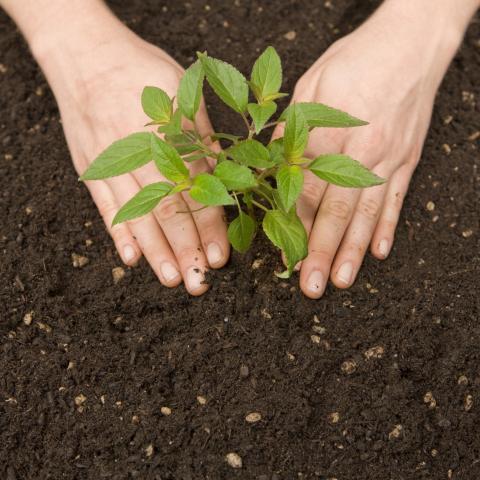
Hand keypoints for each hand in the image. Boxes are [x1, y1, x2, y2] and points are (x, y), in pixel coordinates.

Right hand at [32, 7, 228, 294]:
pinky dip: (117, 232)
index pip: (196, 190)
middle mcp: (141, 153)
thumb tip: (225, 177)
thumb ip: (203, 139)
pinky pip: (104, 205)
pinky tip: (130, 258)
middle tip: (198, 283)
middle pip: (166, 210)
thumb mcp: (182, 92)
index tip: (219, 257)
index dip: (210, 226)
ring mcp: (111, 163)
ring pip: (137, 214)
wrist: (86, 54)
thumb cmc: (142, 71)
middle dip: (185, 249)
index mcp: (170, 134)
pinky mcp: (91, 168)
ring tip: (170, 279)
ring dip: (154, 251)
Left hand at [273, 0, 464, 298]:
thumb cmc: (356, 59)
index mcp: (331, 133)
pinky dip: (386, 228)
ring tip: (342, 281)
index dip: (294, 227)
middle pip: (337, 211)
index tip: (285, 255)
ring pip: (367, 214)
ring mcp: (389, 158)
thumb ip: (291, 131)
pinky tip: (377, 252)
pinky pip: (396, 200)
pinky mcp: (408, 159)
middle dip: (322, 252)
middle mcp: (362, 152)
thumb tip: (271, 167)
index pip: (306, 191)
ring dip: (352, 251)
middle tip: (311, 286)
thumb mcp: (310, 85)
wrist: (412, 42)